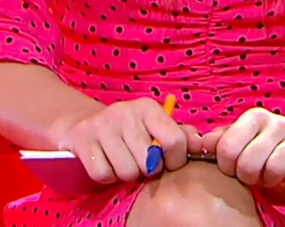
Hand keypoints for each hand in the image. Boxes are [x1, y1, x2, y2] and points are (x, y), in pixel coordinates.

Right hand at [53, 98, 197, 184]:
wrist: (82, 124)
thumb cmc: (127, 130)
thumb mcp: (154, 126)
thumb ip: (180, 135)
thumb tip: (202, 144)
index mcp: (148, 107)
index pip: (174, 141)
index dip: (174, 161)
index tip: (167, 163)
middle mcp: (125, 111)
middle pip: (149, 162)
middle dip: (146, 170)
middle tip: (139, 163)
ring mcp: (102, 124)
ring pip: (126, 171)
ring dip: (125, 175)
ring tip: (121, 162)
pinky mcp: (82, 139)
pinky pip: (103, 174)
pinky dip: (106, 177)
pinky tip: (105, 163)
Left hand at [201, 107, 284, 187]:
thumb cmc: (267, 150)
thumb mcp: (243, 144)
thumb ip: (222, 142)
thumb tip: (203, 143)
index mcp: (254, 117)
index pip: (227, 148)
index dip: (227, 167)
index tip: (234, 169)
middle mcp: (277, 122)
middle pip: (249, 162)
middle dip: (249, 177)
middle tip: (255, 176)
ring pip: (275, 168)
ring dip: (272, 181)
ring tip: (273, 177)